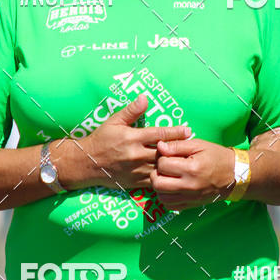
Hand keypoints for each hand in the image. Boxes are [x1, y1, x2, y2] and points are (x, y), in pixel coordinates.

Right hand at [66, 94, 190, 190]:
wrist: (86, 163)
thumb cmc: (101, 139)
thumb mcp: (113, 121)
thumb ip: (131, 111)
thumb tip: (145, 98)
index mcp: (133, 137)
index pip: (160, 134)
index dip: (176, 132)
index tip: (188, 130)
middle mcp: (136, 154)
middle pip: (164, 152)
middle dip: (179, 149)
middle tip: (193, 146)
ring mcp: (136, 170)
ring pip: (161, 168)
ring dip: (174, 164)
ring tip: (187, 161)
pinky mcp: (135, 182)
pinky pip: (154, 181)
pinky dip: (165, 177)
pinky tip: (174, 175)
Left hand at [150, 137, 234, 210]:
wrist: (234, 175)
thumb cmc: (216, 157)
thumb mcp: (199, 145)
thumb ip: (177, 145)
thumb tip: (159, 146)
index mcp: (192, 168)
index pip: (163, 165)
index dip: (161, 158)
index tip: (168, 155)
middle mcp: (190, 185)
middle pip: (158, 184)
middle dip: (156, 174)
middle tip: (162, 168)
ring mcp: (190, 197)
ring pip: (161, 197)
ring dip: (159, 187)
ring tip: (166, 178)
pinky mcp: (191, 205)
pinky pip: (170, 206)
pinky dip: (166, 198)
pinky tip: (171, 188)